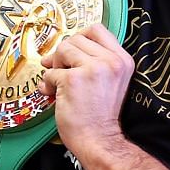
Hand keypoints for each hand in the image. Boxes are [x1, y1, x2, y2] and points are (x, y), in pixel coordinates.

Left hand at [40, 22, 133, 157]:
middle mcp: (110, 61)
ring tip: (58, 84)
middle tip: (63, 72)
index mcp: (122, 59)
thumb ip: (91, 61)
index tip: (72, 53)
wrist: (99, 140)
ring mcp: (93, 69)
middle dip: (63, 54)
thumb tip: (56, 51)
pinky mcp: (74, 80)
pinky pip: (50, 72)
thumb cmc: (99, 115)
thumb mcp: (108, 81)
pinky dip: (47, 84)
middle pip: (76, 38)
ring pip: (62, 49)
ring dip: (55, 67)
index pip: (97, 29)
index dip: (79, 38)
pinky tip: (53, 95)